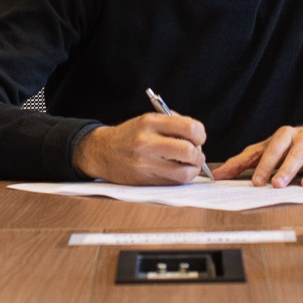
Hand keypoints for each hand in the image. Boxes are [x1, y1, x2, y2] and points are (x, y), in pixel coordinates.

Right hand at [73, 113, 207, 183]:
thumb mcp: (148, 120)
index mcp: (149, 123)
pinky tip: (178, 170)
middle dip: (198, 154)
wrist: (103, 153)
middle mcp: (147, 143)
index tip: (198, 137)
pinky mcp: (146, 181)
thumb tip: (197, 134)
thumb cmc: (130, 135)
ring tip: (189, 164)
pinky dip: (182, 177)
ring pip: (184, 172)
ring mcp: (146, 164)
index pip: (189, 127)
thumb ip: (172, 123)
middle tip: (196, 153)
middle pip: (188, 151)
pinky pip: (174, 182)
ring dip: (193, 169)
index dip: (200, 134)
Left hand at [215, 125, 302, 186]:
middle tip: (278, 184)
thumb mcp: (264, 150)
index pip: (274, 148)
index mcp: (285, 134)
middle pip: (296, 152)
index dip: (266, 165)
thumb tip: (218, 175)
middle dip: (287, 169)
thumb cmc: (288, 146)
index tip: (258, 181)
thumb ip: (242, 162)